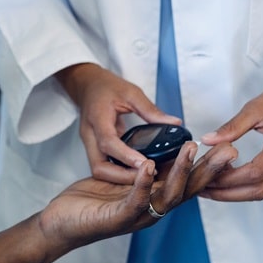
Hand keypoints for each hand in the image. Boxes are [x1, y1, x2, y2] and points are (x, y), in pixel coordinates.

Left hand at [37, 139, 237, 254]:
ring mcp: (137, 216)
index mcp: (155, 198)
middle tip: (227, 151)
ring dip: (181, 172)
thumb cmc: (92, 200)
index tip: (228, 149)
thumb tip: (164, 150)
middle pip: (188, 189)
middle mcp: (152, 209)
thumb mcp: (124, 177)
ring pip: (167, 195)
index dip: (210, 168)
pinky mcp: (117, 219)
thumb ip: (145, 166)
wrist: (62, 222)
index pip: (190, 182)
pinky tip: (148, 167)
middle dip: (208, 170)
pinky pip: (134, 201)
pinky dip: (143, 184)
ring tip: (191, 150)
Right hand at [56, 64, 181, 183]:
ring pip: (99, 171)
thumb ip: (151, 110)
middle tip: (146, 178)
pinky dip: (118, 173)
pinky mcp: (94, 149)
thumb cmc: (106, 86)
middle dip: (121, 177)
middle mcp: (90, 135)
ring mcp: (90, 144)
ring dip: (119, 178)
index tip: (145, 164)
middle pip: (99, 166)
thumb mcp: (131, 92)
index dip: (126, 156)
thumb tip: (175, 123)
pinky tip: (136, 173)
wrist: (87, 84)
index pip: (108, 142)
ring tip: (143, 178)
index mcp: (97, 118)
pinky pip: (104, 166)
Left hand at [199, 84, 262, 201]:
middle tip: (206, 190)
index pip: (257, 171)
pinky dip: (247, 186)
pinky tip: (228, 180)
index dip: (231, 178)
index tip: (209, 177)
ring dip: (237, 193)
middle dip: (231, 193)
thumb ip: (231, 127)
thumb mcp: (254, 108)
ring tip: (213, 188)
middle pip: (261, 189)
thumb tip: (207, 141)